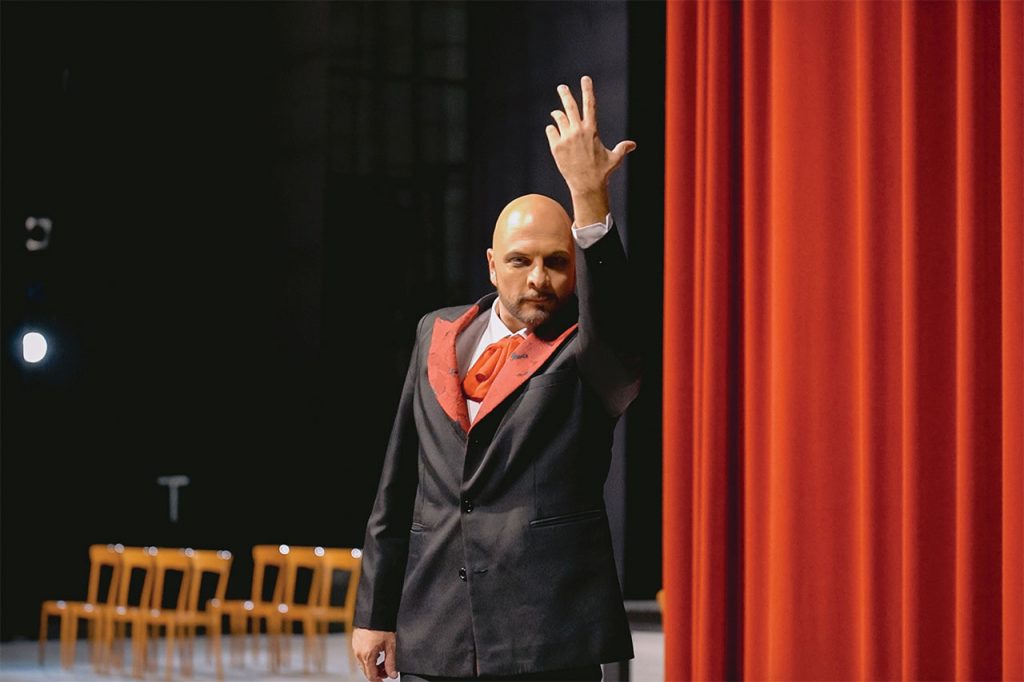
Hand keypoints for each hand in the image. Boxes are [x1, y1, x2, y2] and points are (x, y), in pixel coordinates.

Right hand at [352, 627, 397, 680]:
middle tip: (387, 669)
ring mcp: (355, 648)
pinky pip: (360, 655)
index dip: (379, 680)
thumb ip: (391, 662)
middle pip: (366, 671)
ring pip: (363, 664)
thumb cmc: (382, 626)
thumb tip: (392, 675)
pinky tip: (377, 652)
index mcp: (367, 656)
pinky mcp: (355, 642)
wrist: (374, 612)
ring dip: (372, 665)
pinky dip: (368, 658)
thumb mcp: (390, 645)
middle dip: (376, 673)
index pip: (371, 676)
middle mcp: (358, 653)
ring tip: (383, 659)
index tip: (385, 679)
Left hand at [545, 75, 635, 224]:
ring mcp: (565, 138)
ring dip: (557, 114)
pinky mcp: (556, 147)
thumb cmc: (602, 172)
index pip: (590, 104)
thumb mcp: (614, 158)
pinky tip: (553, 130)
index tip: (585, 78)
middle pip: (569, 106)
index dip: (587, 89)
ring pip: (558, 118)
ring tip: (556, 114)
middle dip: (565, 94)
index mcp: (592, 129)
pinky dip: (552, 129)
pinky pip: (551, 131)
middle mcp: (578, 131)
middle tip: (561, 87)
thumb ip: (622, 148)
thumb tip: (633, 145)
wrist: (586, 185)